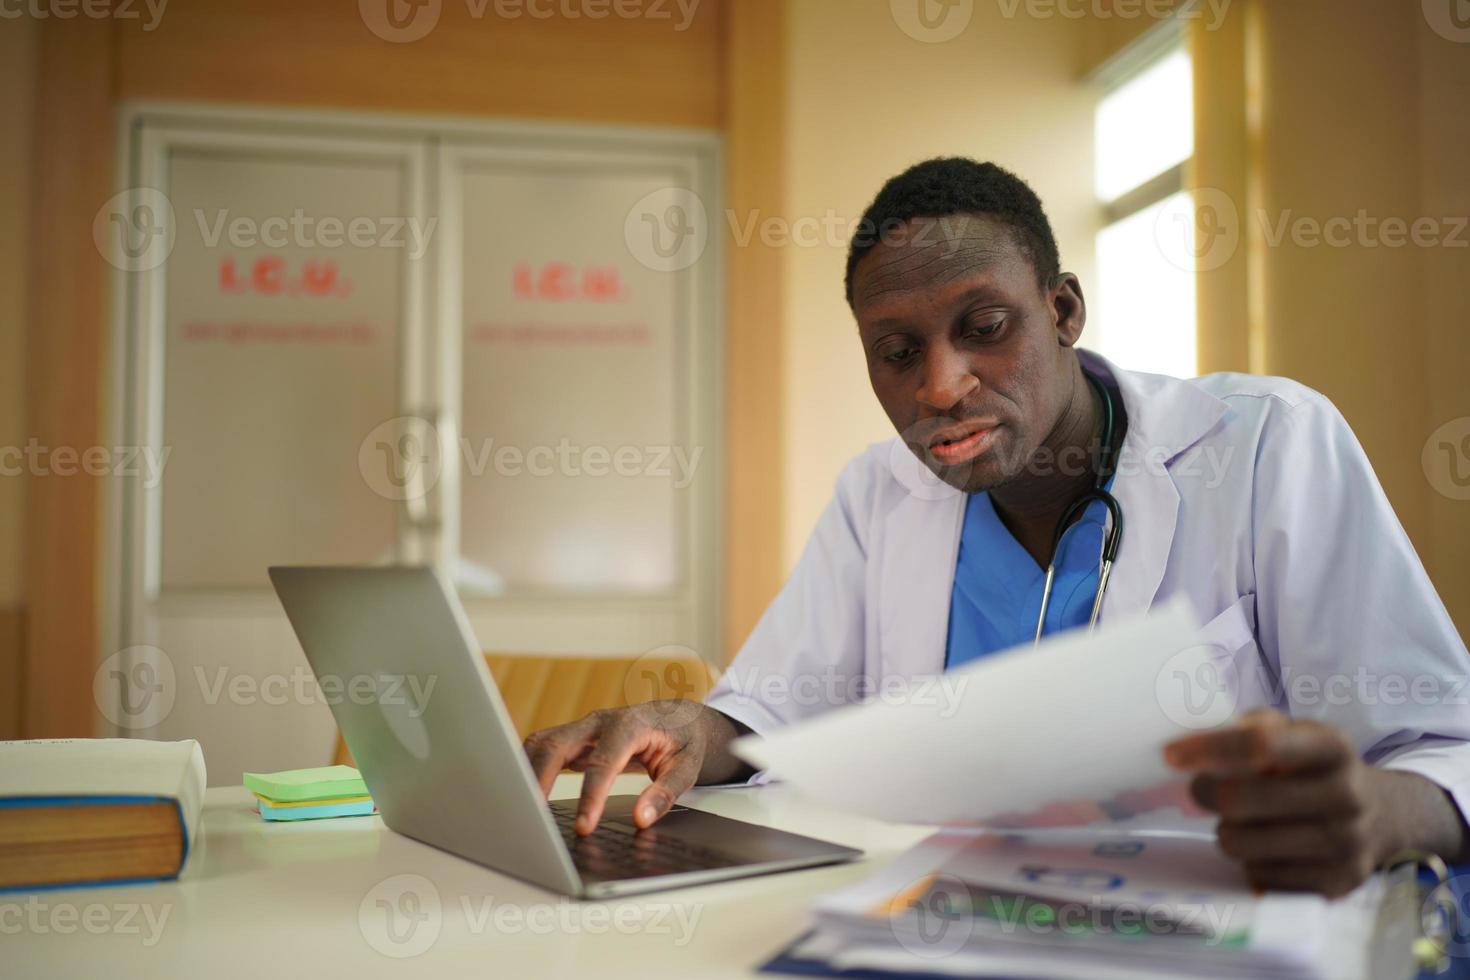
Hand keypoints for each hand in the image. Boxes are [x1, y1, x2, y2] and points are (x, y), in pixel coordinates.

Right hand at [522, 701, 751, 835]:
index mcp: (630, 724)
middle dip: (540, 780)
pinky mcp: (575, 739)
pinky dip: (529, 769)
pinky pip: (543, 749)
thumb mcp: (689, 766)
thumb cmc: (684, 739)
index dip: (590, 796)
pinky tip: (525, 796)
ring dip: (527, 774)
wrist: (680, 716)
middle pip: (557, 744)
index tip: (583, 826)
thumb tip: (641, 818)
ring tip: (521, 811)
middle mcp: (600, 721)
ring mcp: (584, 728)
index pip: (603, 762)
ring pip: (542, 743)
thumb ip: (666, 792)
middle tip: (534, 820)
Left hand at [1164, 708, 1398, 896]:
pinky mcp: (1337, 883)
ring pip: (1243, 843)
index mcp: (1333, 748)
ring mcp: (1346, 843)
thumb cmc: (1318, 768)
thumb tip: (1200, 736)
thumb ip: (1253, 726)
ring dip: (1227, 831)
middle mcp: (1346, 795)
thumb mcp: (1298, 734)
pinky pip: (1260, 875)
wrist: (1384, 816)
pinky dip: (1251, 861)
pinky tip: (1267, 846)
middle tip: (1200, 790)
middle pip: (1240, 800)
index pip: (1260, 744)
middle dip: (1205, 793)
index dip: (1209, 749)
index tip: (1171, 755)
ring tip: (1242, 820)